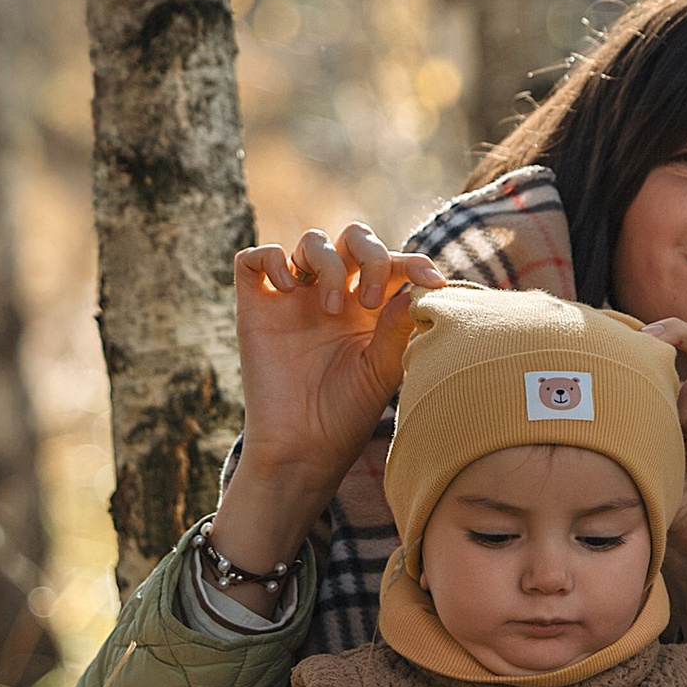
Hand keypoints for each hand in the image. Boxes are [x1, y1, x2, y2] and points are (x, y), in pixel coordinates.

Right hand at [213, 225, 441, 572]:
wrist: (302, 449)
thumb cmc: (347, 415)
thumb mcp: (383, 372)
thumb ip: (398, 329)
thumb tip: (415, 289)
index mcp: (369, 307)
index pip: (393, 264)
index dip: (415, 263)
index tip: (434, 282)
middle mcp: (333, 294)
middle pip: (352, 238)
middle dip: (369, 254)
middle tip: (370, 300)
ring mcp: (293, 298)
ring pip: (310, 242)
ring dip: (329, 263)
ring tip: (333, 309)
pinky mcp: (256, 307)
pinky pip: (253, 259)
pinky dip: (271, 260)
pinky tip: (289, 289)